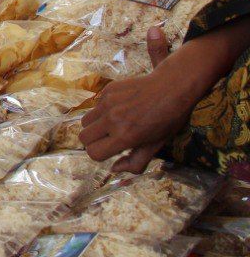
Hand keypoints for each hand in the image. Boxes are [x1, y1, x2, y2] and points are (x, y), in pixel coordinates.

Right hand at [80, 25, 224, 172]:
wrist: (173, 87)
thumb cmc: (168, 119)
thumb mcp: (156, 145)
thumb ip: (135, 161)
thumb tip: (114, 169)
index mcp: (125, 136)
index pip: (93, 153)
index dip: (100, 155)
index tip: (112, 150)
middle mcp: (112, 120)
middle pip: (83, 137)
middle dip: (93, 142)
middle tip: (108, 139)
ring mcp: (107, 103)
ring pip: (85, 121)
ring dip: (94, 126)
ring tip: (112, 124)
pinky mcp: (107, 91)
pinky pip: (95, 106)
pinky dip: (102, 111)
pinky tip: (120, 108)